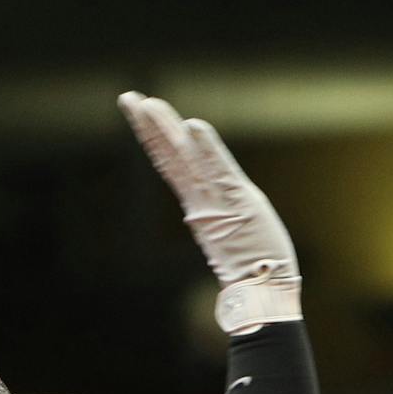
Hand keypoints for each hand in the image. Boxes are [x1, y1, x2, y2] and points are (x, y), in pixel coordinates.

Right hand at [118, 91, 301, 333]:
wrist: (264, 295)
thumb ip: (218, 219)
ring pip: (186, 160)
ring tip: (148, 104)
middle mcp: (203, 201)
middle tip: (128, 98)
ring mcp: (217, 202)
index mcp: (202, 207)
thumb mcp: (235, 236)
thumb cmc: (256, 270)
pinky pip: (218, 170)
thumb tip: (197, 216)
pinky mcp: (236, 203)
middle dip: (150, 127)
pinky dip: (206, 148)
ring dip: (167, 130)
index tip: (142, 112)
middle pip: (171, 156)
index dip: (158, 139)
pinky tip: (192, 126)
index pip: (174, 165)